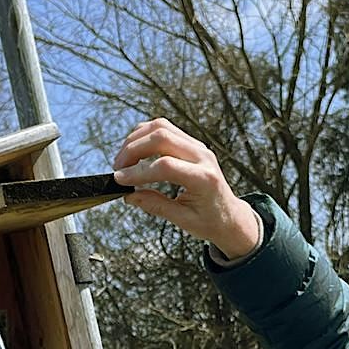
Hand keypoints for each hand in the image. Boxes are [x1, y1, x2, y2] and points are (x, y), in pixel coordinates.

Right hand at [112, 118, 260, 259]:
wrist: (230, 215)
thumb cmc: (211, 221)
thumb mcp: (184, 220)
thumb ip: (156, 206)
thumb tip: (129, 196)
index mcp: (204, 179)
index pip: (165, 166)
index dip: (139, 171)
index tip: (121, 180)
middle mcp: (203, 157)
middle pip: (162, 137)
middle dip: (133, 150)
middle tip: (118, 168)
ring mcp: (199, 147)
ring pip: (162, 127)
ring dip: (137, 139)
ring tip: (123, 159)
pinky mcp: (192, 144)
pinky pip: (166, 129)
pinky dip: (145, 136)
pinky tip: (135, 151)